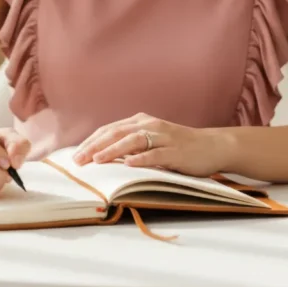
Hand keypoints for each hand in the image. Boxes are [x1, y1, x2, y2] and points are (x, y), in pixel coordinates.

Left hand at [72, 113, 230, 177]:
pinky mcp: (176, 151)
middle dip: (95, 146)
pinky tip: (129, 164)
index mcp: (140, 122)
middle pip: (116, 133)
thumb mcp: (151, 143)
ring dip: (113, 150)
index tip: (75, 155)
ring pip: (133, 141)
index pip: (109, 130)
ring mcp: (163, 137)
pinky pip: (156, 153)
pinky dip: (142, 158)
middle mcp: (149, 125)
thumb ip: (131, 146)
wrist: (212, 146)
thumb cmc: (178, 147)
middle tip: (78, 160)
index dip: (91, 141)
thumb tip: (103, 158)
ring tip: (96, 160)